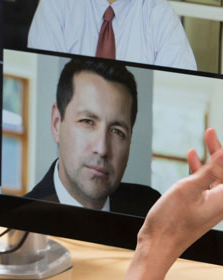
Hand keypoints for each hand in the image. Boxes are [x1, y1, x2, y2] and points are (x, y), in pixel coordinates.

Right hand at [124, 128, 222, 279]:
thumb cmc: (171, 220)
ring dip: (210, 159)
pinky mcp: (199, 205)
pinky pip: (205, 184)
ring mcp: (210, 204)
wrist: (159, 242)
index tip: (214, 134)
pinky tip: (192, 158)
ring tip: (204, 141)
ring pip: (216, 176)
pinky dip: (200, 170)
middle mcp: (220, 203)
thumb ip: (209, 171)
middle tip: (210, 133)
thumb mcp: (188, 189)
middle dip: (219, 152)